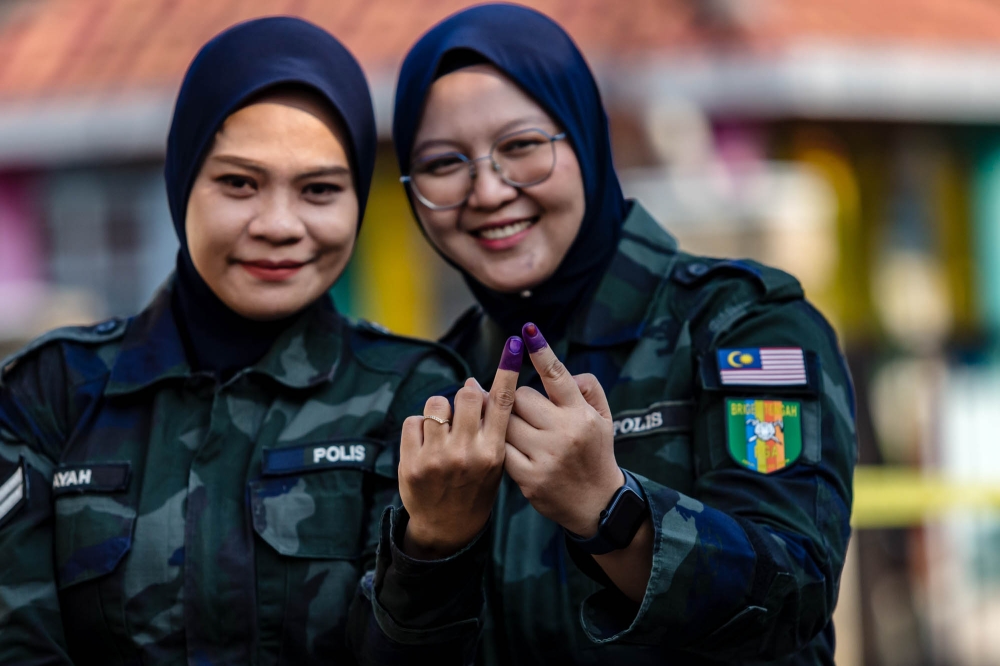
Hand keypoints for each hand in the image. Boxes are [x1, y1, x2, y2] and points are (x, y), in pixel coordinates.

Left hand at [398, 336, 522, 557]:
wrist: (447, 528)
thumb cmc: (475, 488)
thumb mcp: (494, 461)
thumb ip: (489, 425)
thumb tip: (474, 383)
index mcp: (493, 453)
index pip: (503, 403)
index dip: (508, 370)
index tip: (513, 345)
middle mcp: (467, 453)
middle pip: (467, 394)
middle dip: (465, 395)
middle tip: (464, 408)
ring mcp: (437, 458)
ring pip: (437, 404)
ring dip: (440, 410)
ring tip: (442, 430)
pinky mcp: (411, 463)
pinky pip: (413, 421)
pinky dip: (419, 426)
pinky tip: (425, 444)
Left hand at [504, 322, 622, 537]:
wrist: (597, 504)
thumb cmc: (595, 453)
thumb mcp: (603, 418)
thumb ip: (587, 388)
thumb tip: (558, 369)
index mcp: (581, 414)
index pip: (558, 376)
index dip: (541, 352)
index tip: (527, 331)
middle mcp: (564, 432)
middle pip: (519, 397)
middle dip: (517, 401)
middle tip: (526, 413)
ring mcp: (545, 455)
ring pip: (505, 422)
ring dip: (505, 422)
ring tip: (517, 431)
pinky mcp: (529, 477)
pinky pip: (500, 449)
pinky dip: (501, 446)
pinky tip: (512, 450)